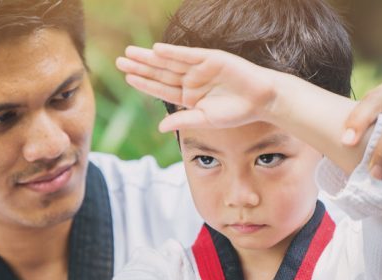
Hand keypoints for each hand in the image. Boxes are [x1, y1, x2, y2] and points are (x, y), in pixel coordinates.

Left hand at [116, 43, 276, 131]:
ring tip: (131, 53)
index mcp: (188, 95)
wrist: (261, 100)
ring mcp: (200, 68)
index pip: (161, 88)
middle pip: (160, 72)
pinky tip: (157, 50)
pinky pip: (188, 55)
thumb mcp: (205, 119)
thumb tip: (160, 127)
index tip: (128, 77)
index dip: (144, 83)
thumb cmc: (236, 112)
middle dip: (140, 66)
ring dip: (150, 58)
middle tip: (119, 61)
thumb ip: (183, 120)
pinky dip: (173, 53)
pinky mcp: (211, 58)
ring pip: (169, 63)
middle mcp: (191, 80)